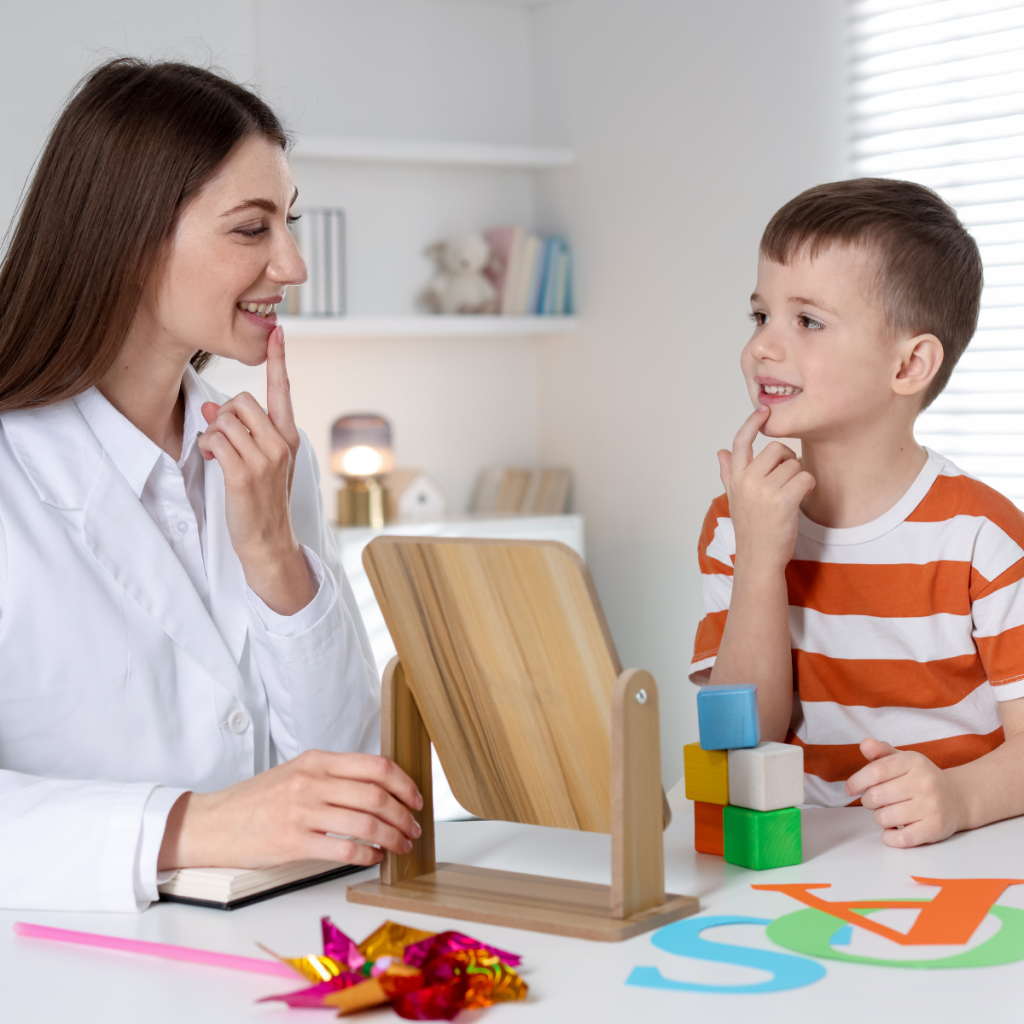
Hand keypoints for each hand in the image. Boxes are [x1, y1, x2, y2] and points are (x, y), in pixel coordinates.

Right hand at [158, 751, 423, 870]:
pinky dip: (367, 854)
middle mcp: (312, 781)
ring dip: (392, 836)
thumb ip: (332, 775)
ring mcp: (302, 811)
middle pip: (376, 795)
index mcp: (316, 760)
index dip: (404, 782)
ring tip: (400, 845)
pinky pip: (343, 848)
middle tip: (413, 827)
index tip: (416, 798)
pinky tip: (375, 858)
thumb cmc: (256, 800)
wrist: (211, 823)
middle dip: (404, 814)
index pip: (375, 765)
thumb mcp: (295, 772)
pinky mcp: (293, 842)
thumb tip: (378, 788)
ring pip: (365, 822)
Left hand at [197, 326, 313, 613]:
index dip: (279, 360)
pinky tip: (212, 461)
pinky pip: (215, 440)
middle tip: (222, 440)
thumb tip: (211, 406)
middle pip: (241, 401)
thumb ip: (241, 432)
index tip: (278, 332)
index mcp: (288, 437)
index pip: (282, 391)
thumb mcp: (260, 462)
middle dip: (224, 416)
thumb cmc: (262, 501)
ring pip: (225, 420)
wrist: (268, 541)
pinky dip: (206, 447)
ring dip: (212, 435)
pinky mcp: (244, 474)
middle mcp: (280, 444)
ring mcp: (265, 459)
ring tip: (218, 455)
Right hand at [718, 406, 814, 574]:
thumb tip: (721, 452)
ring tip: (790, 496)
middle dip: (787, 460)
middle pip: (776, 449)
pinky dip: (808, 486)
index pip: (741, 442)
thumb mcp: (735, 498)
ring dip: (798, 477)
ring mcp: (764, 491)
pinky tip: (800, 499)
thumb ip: (728, 473)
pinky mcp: (783, 501)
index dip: (753, 423)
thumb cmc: (751, 528)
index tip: (764, 410)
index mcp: (736, 478)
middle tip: (786, 479)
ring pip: (794, 464)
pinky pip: (805, 477)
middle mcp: (747, 481)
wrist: (758, 558)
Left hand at [846, 738, 967, 846]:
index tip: (850, 788)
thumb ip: (881, 752)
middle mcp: (924, 783)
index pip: (876, 770)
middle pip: (877, 795)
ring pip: (884, 817)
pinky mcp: (934, 829)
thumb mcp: (904, 760)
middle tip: (874, 801)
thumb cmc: (921, 778)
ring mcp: (931, 807)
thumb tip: (864, 744)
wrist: (958, 798)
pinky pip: (900, 838)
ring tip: (887, 813)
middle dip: (868, 800)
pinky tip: (893, 829)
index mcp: (913, 762)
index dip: (857, 781)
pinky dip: (889, 837)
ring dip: (879, 818)